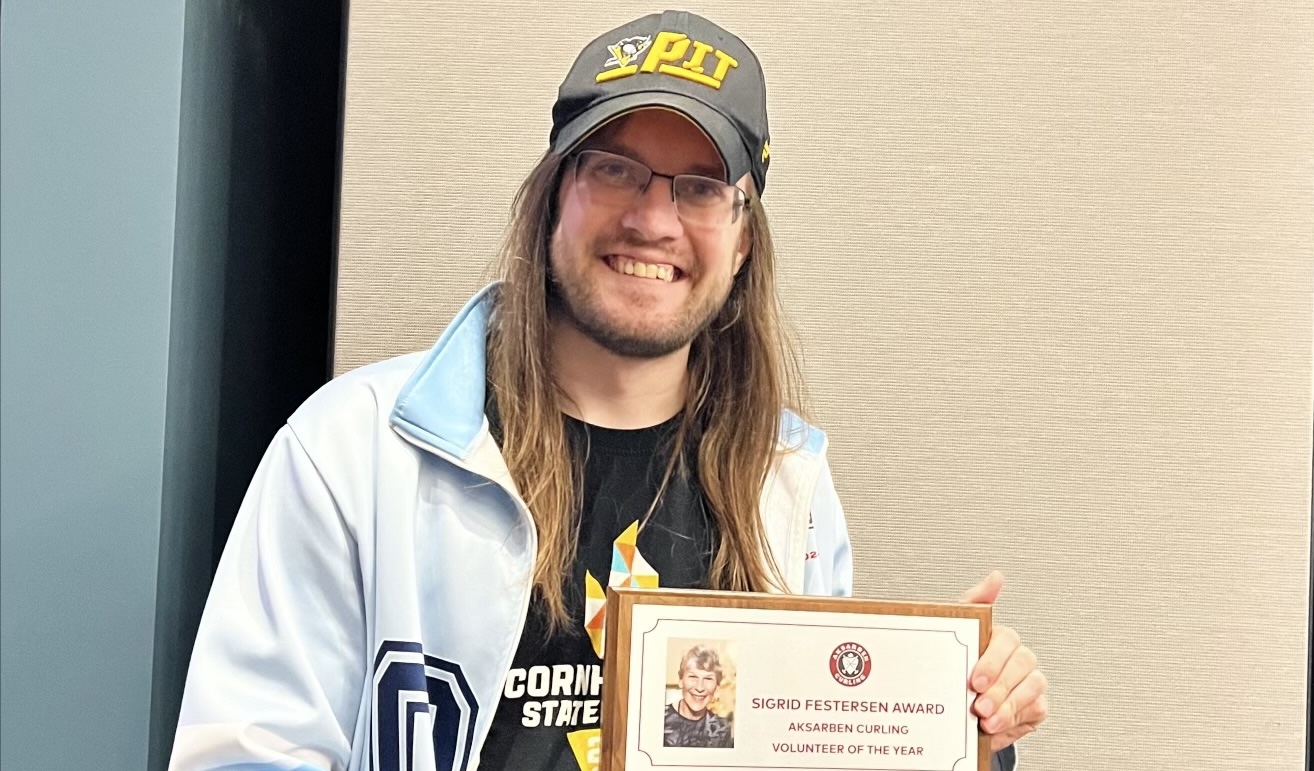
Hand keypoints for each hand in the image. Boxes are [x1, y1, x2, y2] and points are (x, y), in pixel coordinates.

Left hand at [960, 571, 1048, 751]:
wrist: (958, 704)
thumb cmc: (959, 662)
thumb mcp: (956, 631)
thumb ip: (974, 603)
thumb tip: (996, 577)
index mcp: (1001, 638)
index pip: (1007, 641)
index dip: (992, 662)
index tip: (974, 680)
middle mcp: (1019, 658)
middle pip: (1022, 664)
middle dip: (1000, 687)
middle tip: (979, 704)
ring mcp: (1030, 682)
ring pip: (1032, 688)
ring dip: (1008, 706)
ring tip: (986, 720)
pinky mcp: (1035, 706)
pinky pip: (1035, 711)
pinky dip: (1014, 721)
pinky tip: (996, 728)